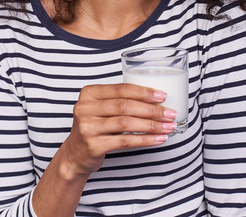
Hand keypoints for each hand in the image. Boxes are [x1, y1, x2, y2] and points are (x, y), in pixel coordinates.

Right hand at [58, 83, 177, 177]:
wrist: (75, 155)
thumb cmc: (95, 128)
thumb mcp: (101, 109)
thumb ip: (119, 101)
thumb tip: (157, 100)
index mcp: (89, 93)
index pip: (121, 89)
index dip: (144, 92)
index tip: (163, 96)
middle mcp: (85, 108)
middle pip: (125, 106)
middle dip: (151, 109)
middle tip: (170, 113)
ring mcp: (88, 127)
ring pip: (126, 123)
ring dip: (151, 125)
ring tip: (168, 127)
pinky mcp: (93, 145)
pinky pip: (124, 141)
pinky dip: (144, 140)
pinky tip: (158, 139)